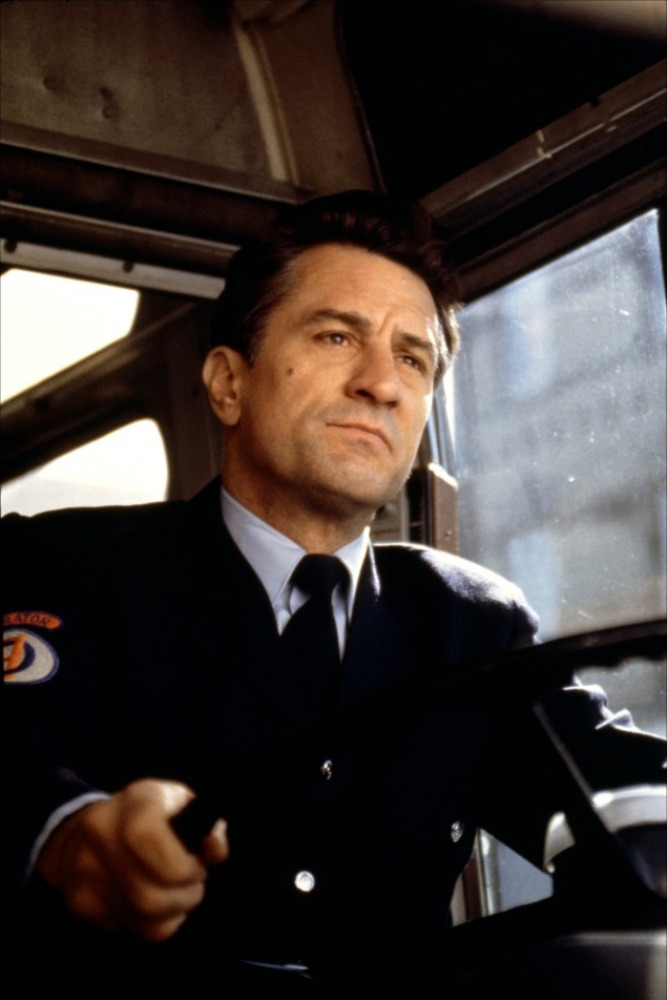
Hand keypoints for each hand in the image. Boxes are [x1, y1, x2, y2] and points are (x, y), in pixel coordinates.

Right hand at [36, 779, 228, 941]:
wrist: (83, 831)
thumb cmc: (148, 815)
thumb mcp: (179, 804)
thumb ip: (204, 824)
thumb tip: (215, 849)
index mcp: (131, 803)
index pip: (147, 840)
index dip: (182, 864)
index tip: (198, 865)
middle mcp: (100, 835)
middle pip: (149, 894)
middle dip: (185, 896)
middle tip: (194, 883)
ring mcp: (85, 873)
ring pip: (144, 920)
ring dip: (174, 913)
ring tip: (179, 894)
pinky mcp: (81, 903)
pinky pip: (132, 931)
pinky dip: (155, 924)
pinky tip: (156, 904)